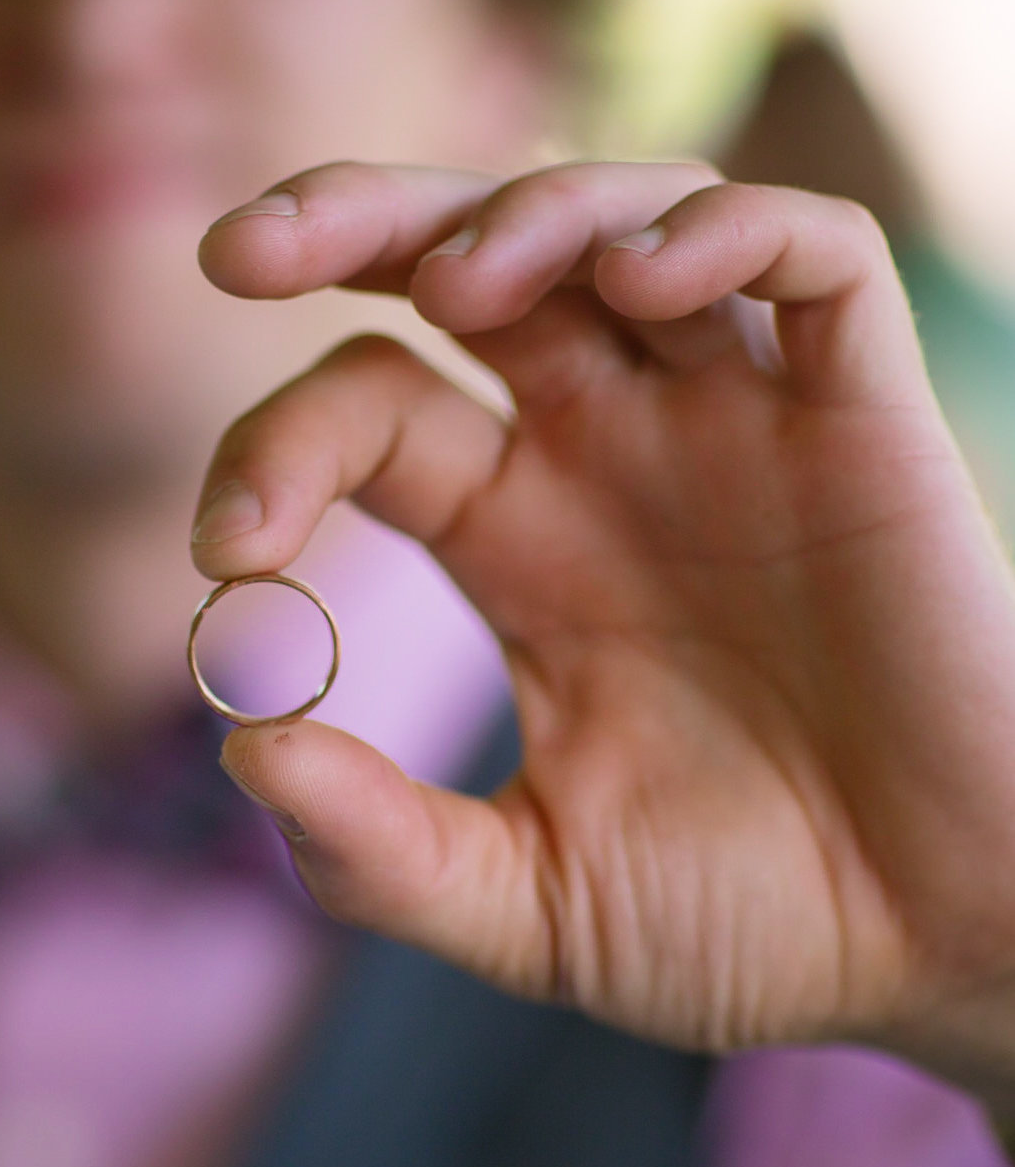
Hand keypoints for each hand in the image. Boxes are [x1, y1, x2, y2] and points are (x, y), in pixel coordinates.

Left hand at [191, 160, 1014, 1107]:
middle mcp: (613, 455)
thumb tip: (246, 746)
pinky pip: (814, 261)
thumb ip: (380, 848)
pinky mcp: (867, 427)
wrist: (934, 952)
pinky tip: (645, 283)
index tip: (231, 552)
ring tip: (453, 281)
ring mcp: (740, 427)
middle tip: (236, 252)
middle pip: (470, 261)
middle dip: (351, 222)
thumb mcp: (526, 902)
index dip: (279, 452)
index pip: (373, 413)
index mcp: (517, 541)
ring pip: (629, 222)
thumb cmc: (741, 922)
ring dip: (527, 214)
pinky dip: (726, 235)